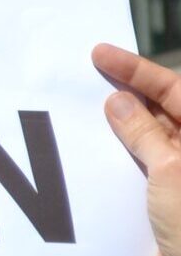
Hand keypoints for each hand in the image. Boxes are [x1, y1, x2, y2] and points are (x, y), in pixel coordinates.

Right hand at [98, 44, 180, 255]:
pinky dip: (117, 158)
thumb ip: (143, 134)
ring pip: (149, 140)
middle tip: (88, 76)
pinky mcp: (169, 201)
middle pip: (164, 110)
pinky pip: (140, 169)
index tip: (101, 54)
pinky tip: (93, 152)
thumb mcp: (169, 169)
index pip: (176, 90)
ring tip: (84, 111)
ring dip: (120, 127)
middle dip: (128, 93)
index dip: (137, 70)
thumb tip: (119, 103)